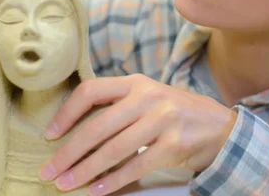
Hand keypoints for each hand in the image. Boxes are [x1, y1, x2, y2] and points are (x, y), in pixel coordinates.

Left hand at [39, 74, 237, 194]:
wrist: (220, 126)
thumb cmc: (176, 113)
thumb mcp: (149, 98)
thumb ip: (118, 106)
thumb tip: (75, 132)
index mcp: (136, 83)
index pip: (92, 91)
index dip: (67, 113)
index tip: (50, 135)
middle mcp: (148, 97)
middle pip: (98, 126)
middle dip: (69, 152)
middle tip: (49, 170)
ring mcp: (163, 120)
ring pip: (114, 149)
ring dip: (85, 170)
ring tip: (65, 184)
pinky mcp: (174, 144)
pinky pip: (136, 166)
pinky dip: (114, 181)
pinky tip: (98, 191)